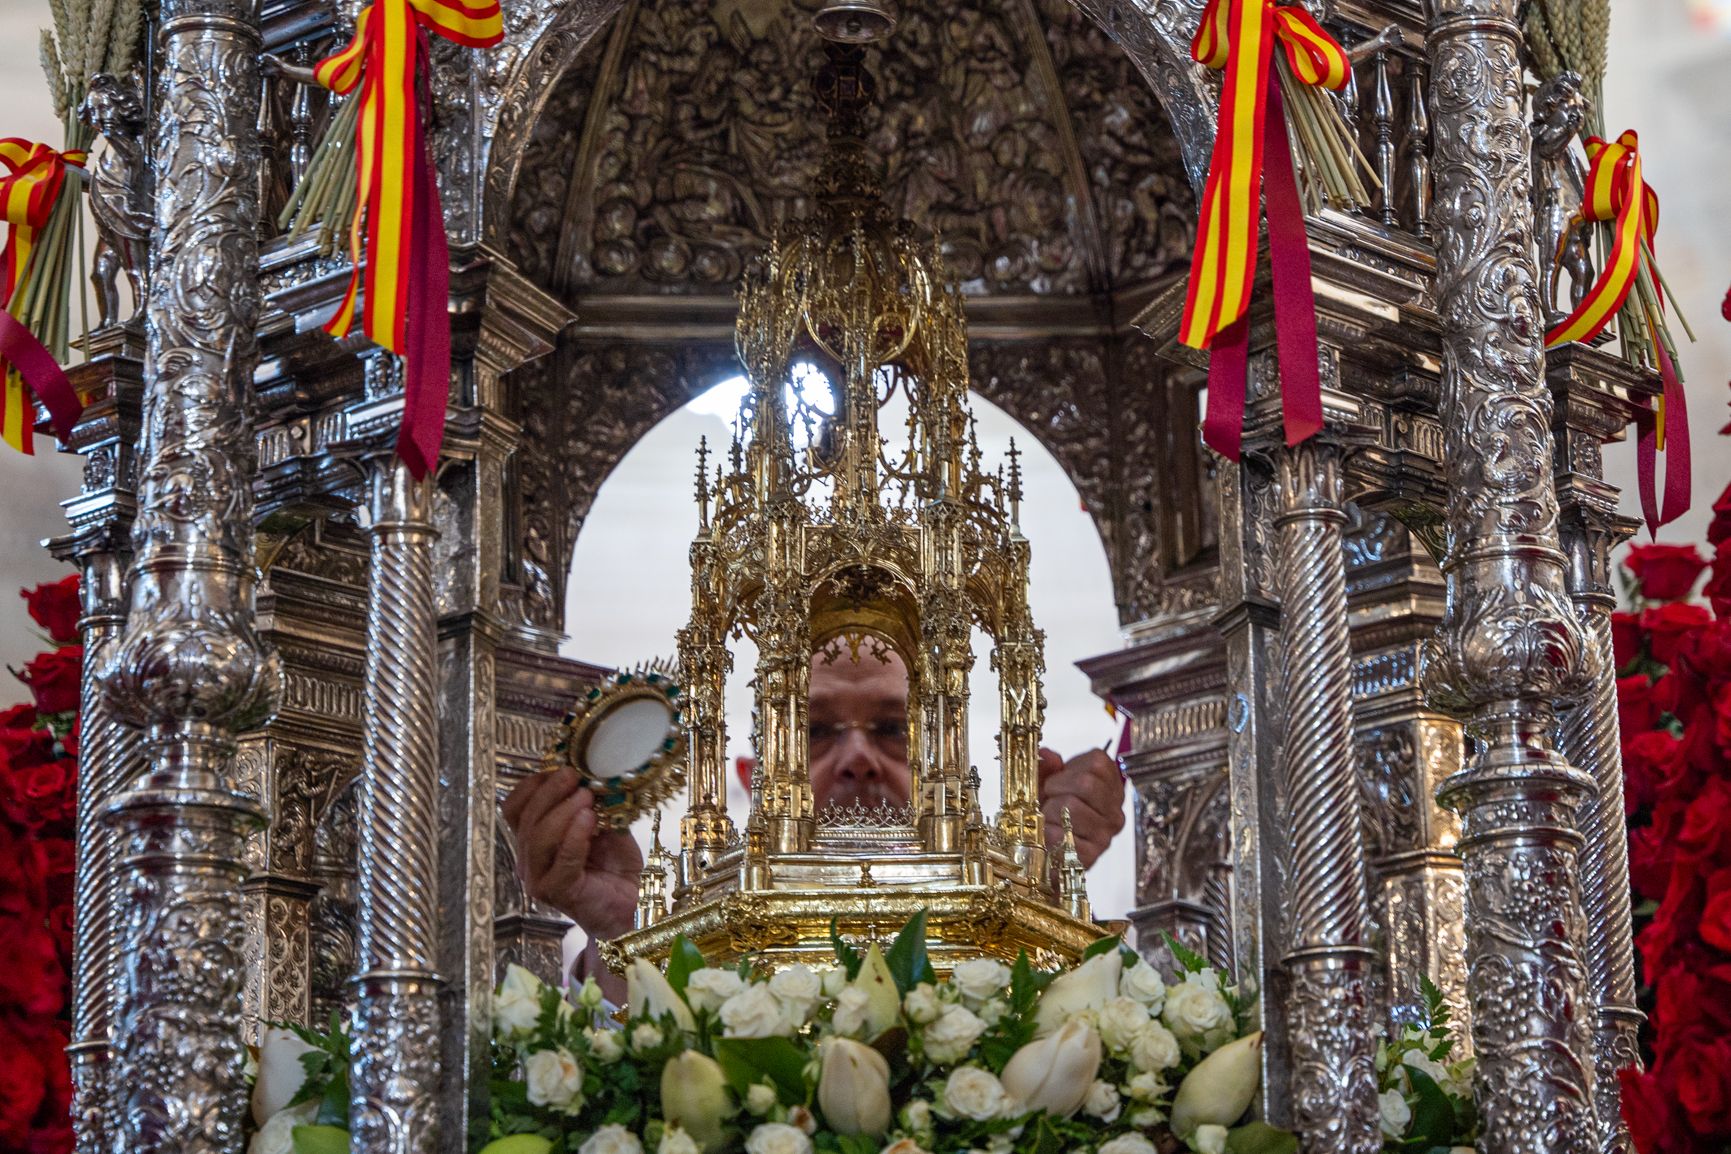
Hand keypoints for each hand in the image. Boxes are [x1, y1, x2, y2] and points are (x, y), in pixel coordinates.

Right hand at [501, 767, 642, 939]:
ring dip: (562, 812)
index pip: (515, 808)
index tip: (559, 767)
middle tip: (574, 775)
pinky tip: (589, 819)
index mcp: (533, 840)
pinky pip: (561, 861)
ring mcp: (539, 879)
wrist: (632, 903)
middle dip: (549, 792)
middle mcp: (529, 859)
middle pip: (525, 820)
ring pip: (538, 839)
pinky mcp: (556, 893)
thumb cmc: (615, 865)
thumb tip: (593, 772)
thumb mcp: (604, 823)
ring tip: (586, 796)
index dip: (532, 785)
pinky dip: (573, 836)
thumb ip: (593, 802)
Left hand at [1037, 746, 1125, 868]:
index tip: (1056, 783)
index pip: (1098, 765)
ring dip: (1050, 812)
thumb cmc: (1050, 810)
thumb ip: (1047, 765)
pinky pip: (1063, 836)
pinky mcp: (1092, 857)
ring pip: (1072, 808)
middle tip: (1049, 799)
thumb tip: (1048, 756)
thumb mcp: (1048, 780)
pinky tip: (1047, 835)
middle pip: (1087, 784)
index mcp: (1110, 785)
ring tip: (1048, 818)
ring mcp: (1106, 835)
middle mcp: (1115, 810)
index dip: (1067, 771)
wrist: (1043, 849)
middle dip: (1057, 789)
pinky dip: (1047, 833)